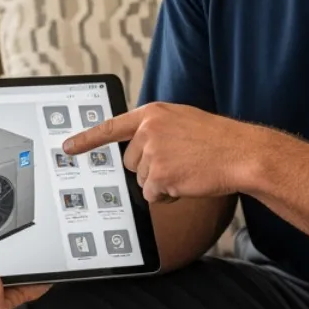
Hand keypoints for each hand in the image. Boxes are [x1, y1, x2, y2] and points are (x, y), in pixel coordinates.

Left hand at [62, 102, 258, 202]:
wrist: (242, 153)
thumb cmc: (217, 140)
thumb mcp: (181, 121)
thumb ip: (155, 129)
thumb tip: (136, 149)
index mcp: (152, 114)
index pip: (110, 127)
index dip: (86, 139)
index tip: (67, 148)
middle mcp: (148, 130)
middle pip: (130, 162)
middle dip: (150, 168)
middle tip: (178, 162)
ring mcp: (153, 152)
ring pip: (142, 180)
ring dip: (161, 182)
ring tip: (187, 169)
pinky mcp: (160, 174)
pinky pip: (152, 194)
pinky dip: (167, 194)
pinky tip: (187, 181)